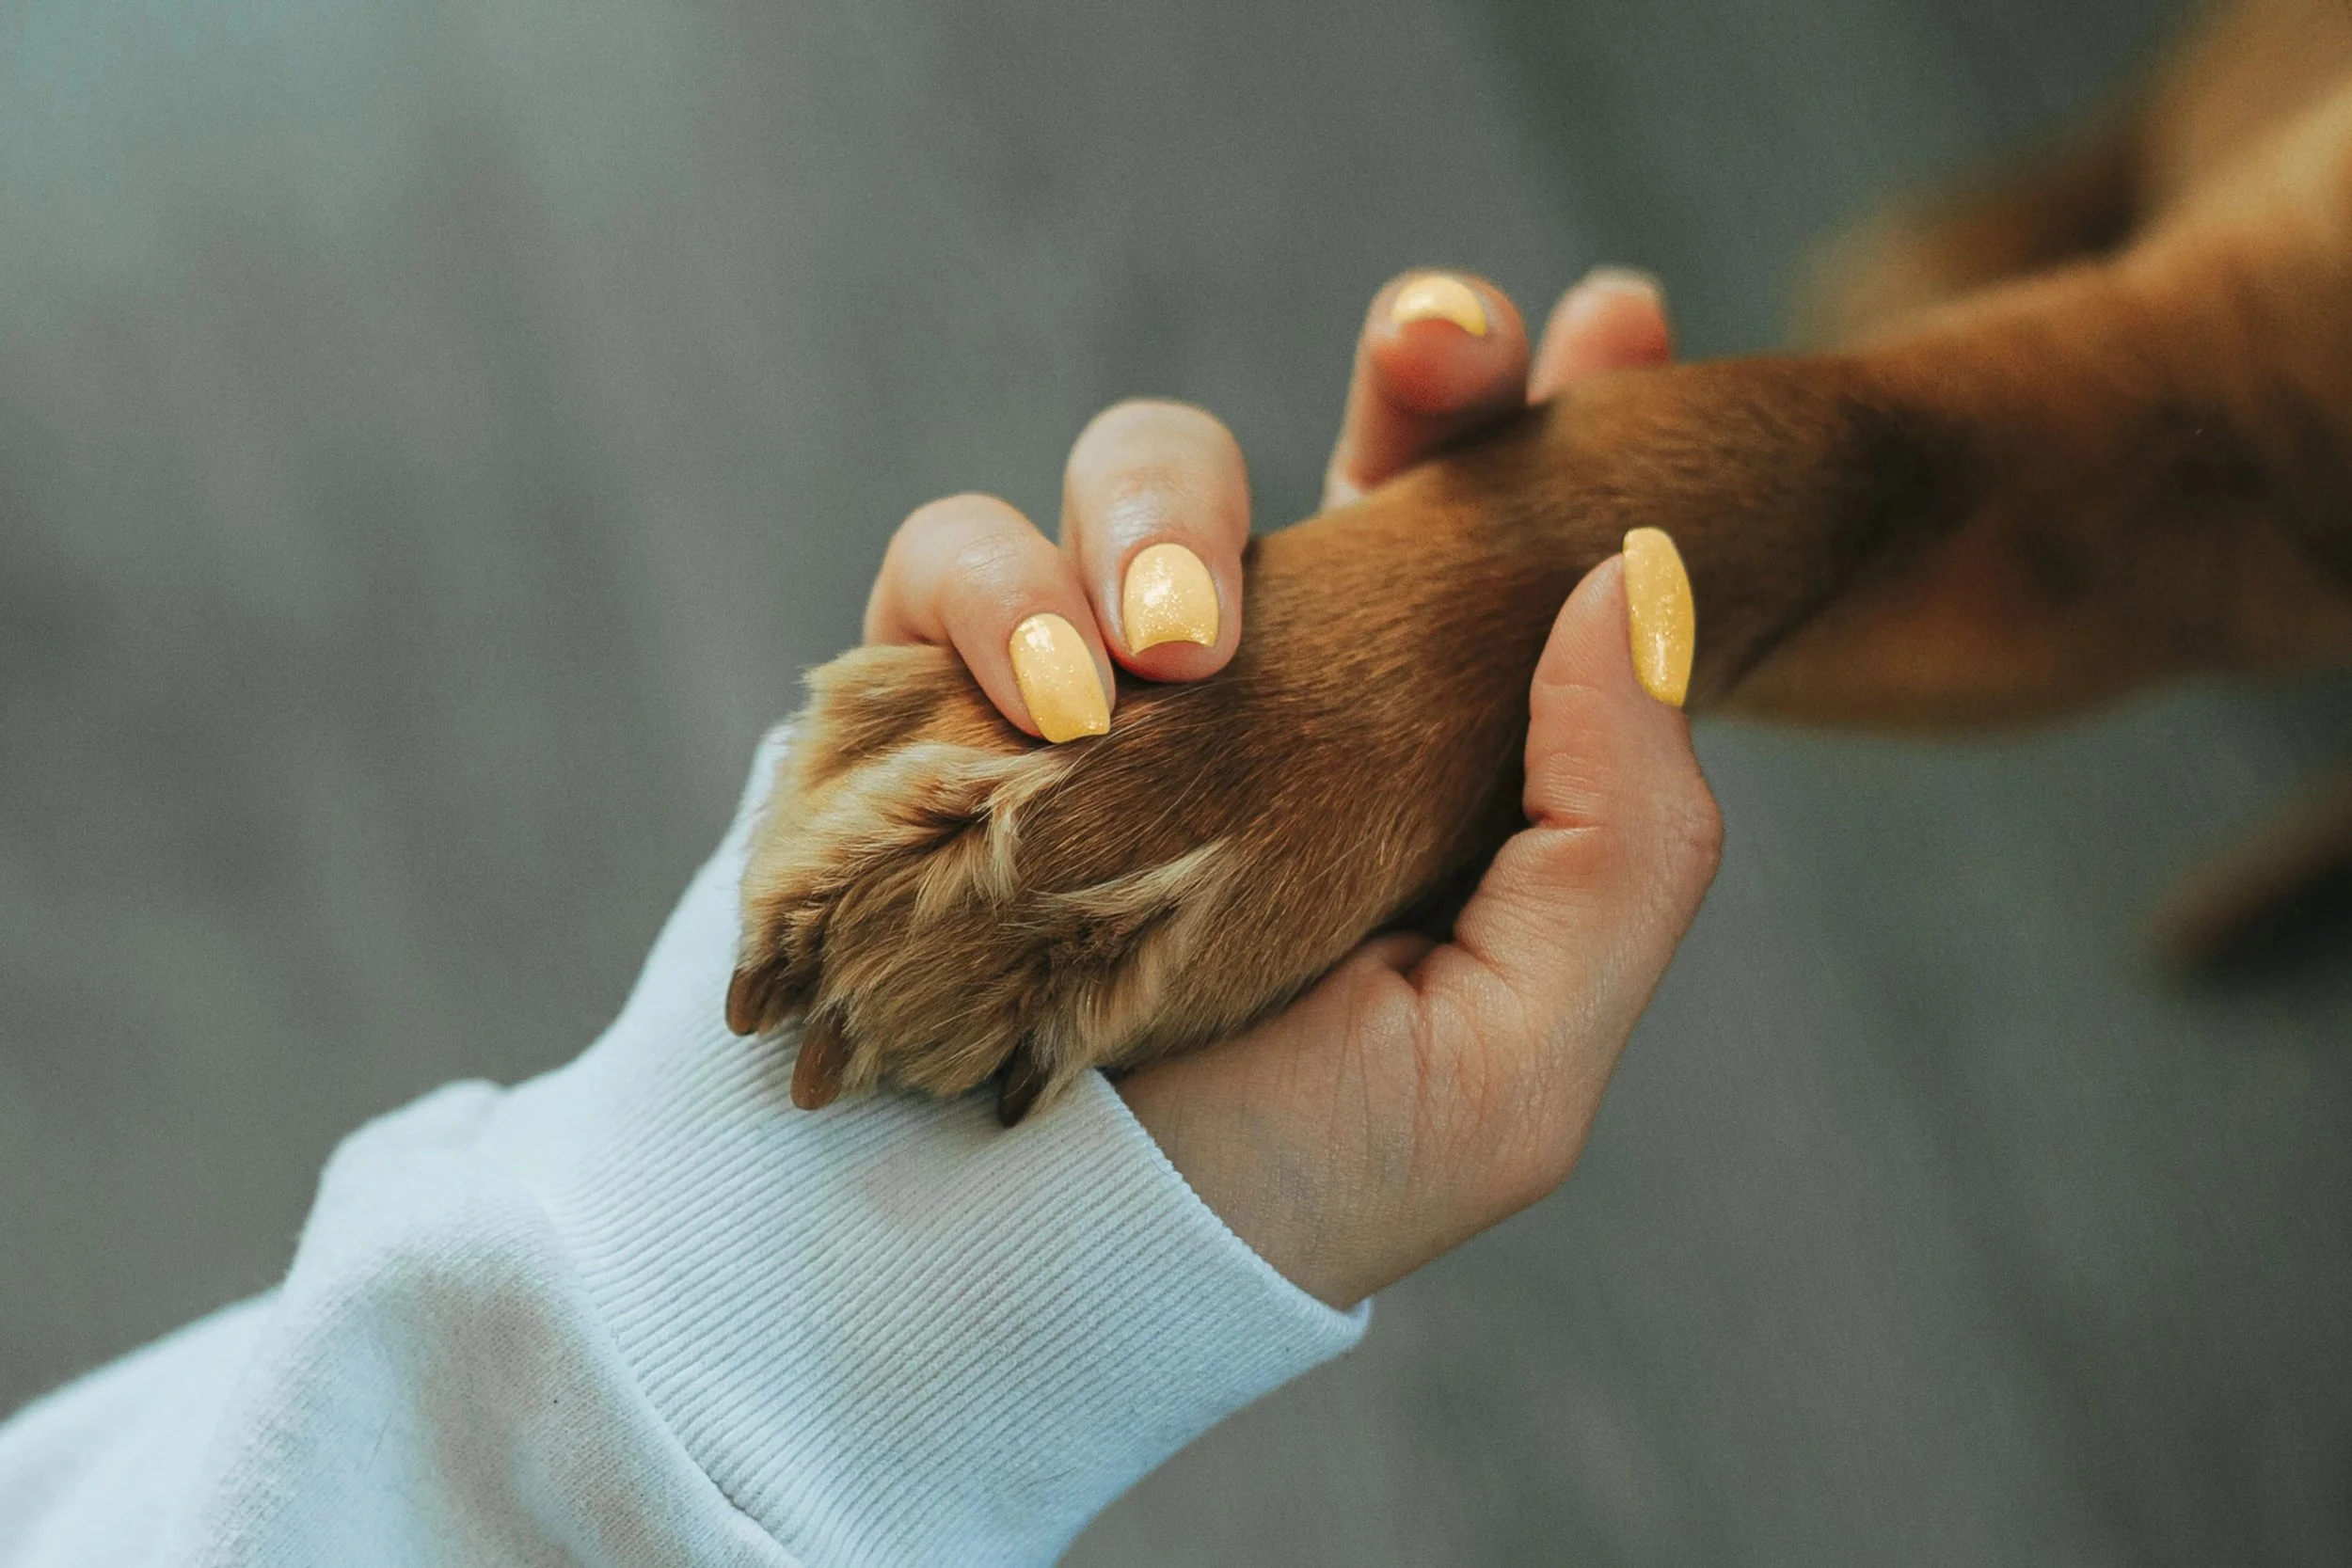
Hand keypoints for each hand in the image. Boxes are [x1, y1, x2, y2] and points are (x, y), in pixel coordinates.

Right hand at [862, 267, 1713, 1307]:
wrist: (1006, 1289)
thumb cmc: (1269, 1191)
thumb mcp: (1506, 1064)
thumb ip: (1619, 839)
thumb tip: (1636, 581)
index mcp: (1414, 757)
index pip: (1502, 550)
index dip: (1558, 418)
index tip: (1623, 317)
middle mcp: (1264, 693)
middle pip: (1346, 447)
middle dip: (1414, 365)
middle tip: (1439, 347)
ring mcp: (1095, 680)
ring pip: (1139, 466)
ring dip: (1160, 509)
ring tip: (1161, 650)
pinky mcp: (932, 693)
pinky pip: (949, 553)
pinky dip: (990, 594)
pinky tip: (1044, 700)